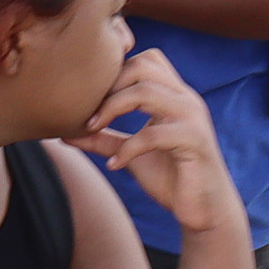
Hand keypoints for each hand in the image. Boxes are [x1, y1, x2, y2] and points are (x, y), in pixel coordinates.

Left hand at [62, 49, 243, 235]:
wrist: (205, 209)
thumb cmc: (169, 176)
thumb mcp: (128, 152)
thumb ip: (101, 138)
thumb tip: (63, 131)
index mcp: (173, 96)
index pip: (146, 59)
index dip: (115, 69)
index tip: (89, 96)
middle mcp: (186, 100)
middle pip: (144, 66)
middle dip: (109, 85)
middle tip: (88, 112)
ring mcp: (193, 118)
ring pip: (147, 92)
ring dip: (112, 108)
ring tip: (92, 129)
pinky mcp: (195, 141)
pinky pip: (154, 134)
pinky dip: (128, 149)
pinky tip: (115, 166)